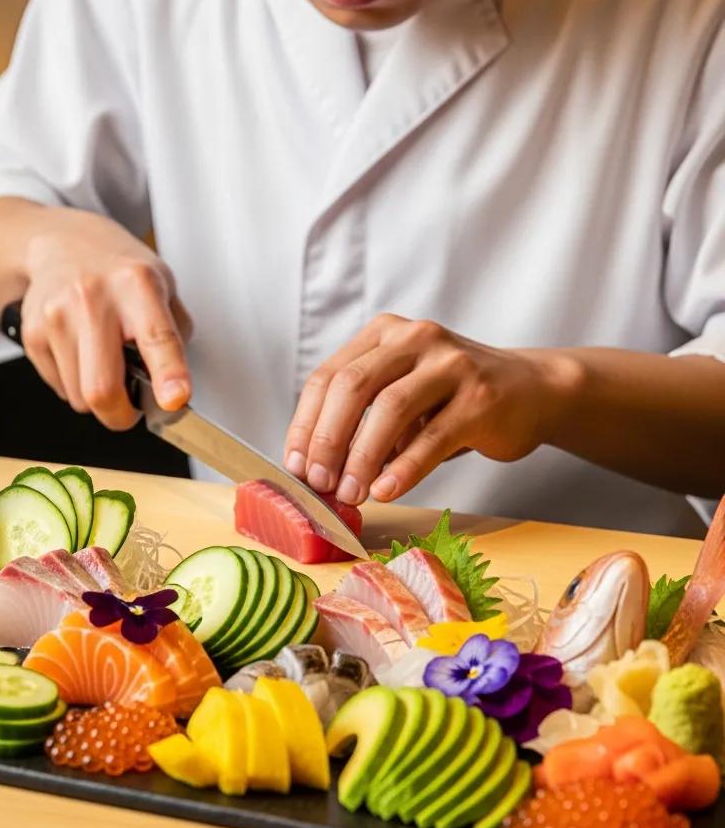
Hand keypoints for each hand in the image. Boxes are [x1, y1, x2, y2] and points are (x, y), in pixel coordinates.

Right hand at [19, 210, 192, 429]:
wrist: (62, 243)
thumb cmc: (118, 270)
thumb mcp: (163, 286)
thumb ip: (174, 335)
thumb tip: (174, 388)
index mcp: (137, 283)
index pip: (156, 337)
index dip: (168, 375)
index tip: (174, 399)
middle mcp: (93, 297)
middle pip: (102, 388)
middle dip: (120, 415)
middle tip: (130, 407)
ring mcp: (57, 315)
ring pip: (79, 397)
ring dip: (96, 394)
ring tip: (103, 360)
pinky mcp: (33, 333)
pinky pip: (59, 388)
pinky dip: (74, 382)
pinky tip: (80, 351)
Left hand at [283, 315, 578, 504]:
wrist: (532, 390)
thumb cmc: (452, 400)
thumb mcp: (400, 394)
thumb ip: (361, 419)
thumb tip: (315, 470)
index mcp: (383, 334)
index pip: (327, 377)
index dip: (305, 425)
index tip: (296, 466)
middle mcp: (414, 338)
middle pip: (351, 387)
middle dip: (327, 440)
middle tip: (319, 483)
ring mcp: (450, 363)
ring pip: (389, 409)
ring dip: (362, 458)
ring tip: (351, 493)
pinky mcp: (481, 396)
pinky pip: (432, 437)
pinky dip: (403, 469)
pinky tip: (386, 491)